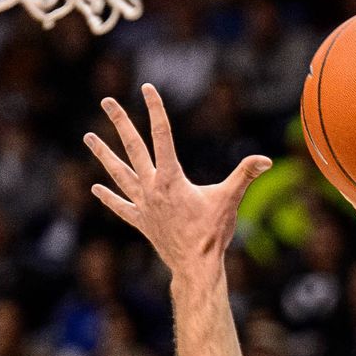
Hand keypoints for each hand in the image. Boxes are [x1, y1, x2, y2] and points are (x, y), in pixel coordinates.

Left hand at [85, 84, 269, 273]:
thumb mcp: (229, 200)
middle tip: (106, 101)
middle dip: (120, 122)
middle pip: (132, 148)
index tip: (147, 88)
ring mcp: (144, 205)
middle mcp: (152, 188)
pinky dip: (109, 198)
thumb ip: (245, 175)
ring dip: (103, 155)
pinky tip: (96, 188)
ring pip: (119, 174)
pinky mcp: (142, 222)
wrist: (195, 267)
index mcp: (170, 178)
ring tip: (89, 137)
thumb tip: (266, 160)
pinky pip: (122, 207)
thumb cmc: (212, 234)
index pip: (162, 135)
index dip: (155, 110)